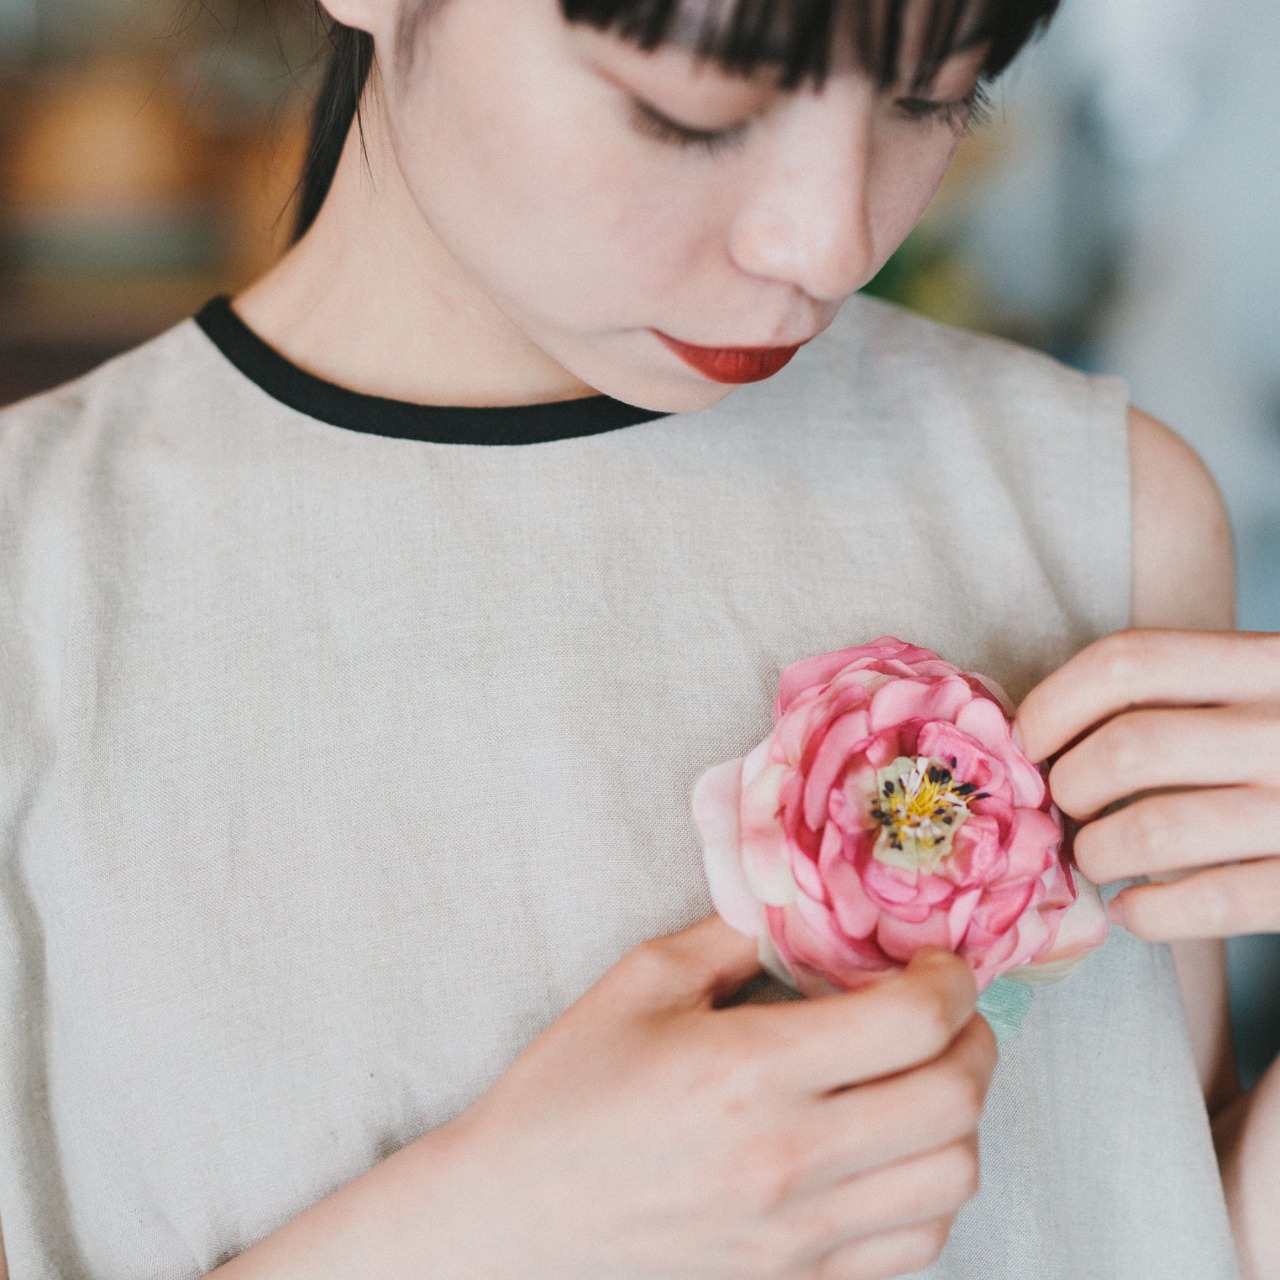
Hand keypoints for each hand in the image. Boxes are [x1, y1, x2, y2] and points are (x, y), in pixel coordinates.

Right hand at [432, 914, 996, 1279]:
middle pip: (953, 1100)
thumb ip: (736, 933)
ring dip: (962, 1117)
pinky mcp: (794, 1278)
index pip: (910, 1021)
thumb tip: (811, 906)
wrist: (516, 1213)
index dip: (950, 979)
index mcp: (749, 1069)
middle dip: (975, 1038)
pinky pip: (916, 1245)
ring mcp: (798, 1232)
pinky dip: (931, 1191)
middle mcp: (788, 1157)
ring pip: (952, 1179)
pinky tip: (895, 1150)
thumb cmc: (569, 1090)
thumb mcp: (642, 981)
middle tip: (949, 1009)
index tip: (938, 962)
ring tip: (926, 1076)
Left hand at [1015, 628, 1279, 941]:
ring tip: (1097, 858)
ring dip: (1099, 853)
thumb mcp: (1265, 691)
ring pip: (1155, 829)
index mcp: (1271, 662)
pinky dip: (1150, 914)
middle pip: (1129, 748)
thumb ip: (1186, 696)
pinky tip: (1135, 912)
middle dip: (1071, 787)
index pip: (1131, 660)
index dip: (1057, 702)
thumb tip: (1040, 735)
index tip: (1029, 740)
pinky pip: (1211, 902)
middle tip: (1068, 807)